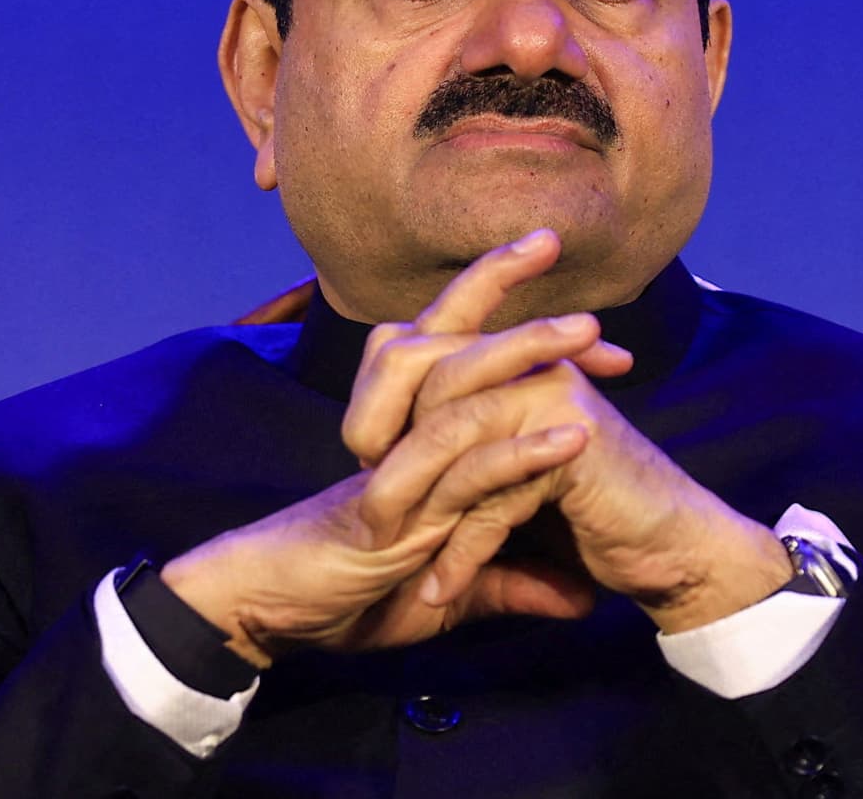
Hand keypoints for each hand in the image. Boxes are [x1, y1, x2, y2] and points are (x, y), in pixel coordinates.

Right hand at [161, 232, 632, 663]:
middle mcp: (391, 434)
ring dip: (517, 350)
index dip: (505, 316)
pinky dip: (518, 453)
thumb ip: (514, 582)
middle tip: (548, 239)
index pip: (446, 345)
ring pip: (445, 383)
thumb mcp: (454, 592)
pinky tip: (573, 437)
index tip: (595, 330)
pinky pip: (459, 472)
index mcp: (404, 433)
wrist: (266, 622)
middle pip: (434, 332)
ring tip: (586, 332)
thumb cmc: (352, 598)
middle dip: (491, 281)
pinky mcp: (388, 516)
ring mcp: (390, 471)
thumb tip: (581, 597)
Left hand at [344, 231, 793, 634]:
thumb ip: (455, 464)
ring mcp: (547, 397)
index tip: (366, 490)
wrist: (675, 550)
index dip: (378, 420)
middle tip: (370, 533)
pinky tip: (440, 593)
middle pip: (425, 389)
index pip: (417, 362)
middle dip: (391, 467)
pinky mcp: (566, 444)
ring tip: (396, 571)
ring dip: (420, 515)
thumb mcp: (505, 486)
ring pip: (451, 444)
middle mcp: (526, 365)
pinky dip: (460, 553)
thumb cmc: (592, 519)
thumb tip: (371, 466)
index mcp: (509, 362)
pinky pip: (490, 498)